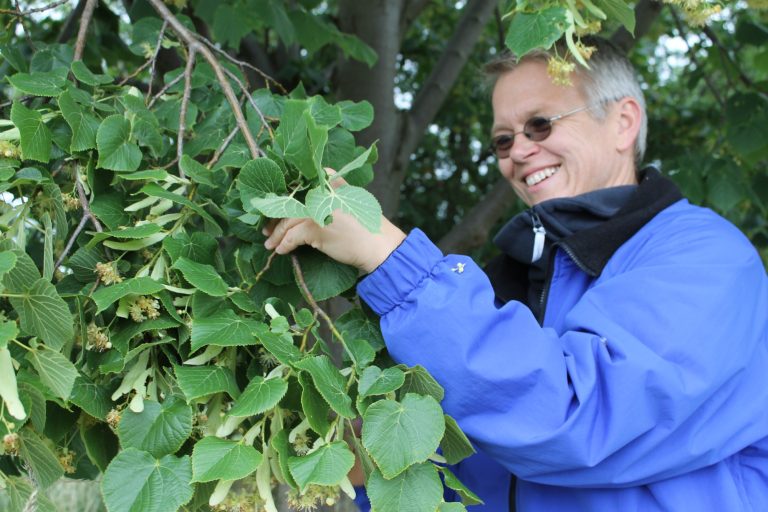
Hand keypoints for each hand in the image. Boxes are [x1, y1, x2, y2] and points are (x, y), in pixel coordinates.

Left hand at [262, 177, 405, 273]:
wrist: (378, 244)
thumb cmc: (364, 227)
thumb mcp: (347, 201)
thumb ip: (326, 197)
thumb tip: (298, 208)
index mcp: (329, 179)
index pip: (297, 187)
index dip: (282, 199)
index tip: (272, 210)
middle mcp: (320, 190)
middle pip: (288, 203)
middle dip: (274, 218)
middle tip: (266, 229)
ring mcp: (316, 208)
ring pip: (287, 221)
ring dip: (276, 235)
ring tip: (270, 244)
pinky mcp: (314, 227)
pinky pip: (291, 237)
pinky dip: (284, 245)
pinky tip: (281, 251)